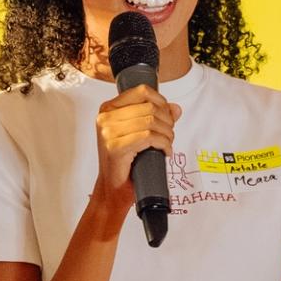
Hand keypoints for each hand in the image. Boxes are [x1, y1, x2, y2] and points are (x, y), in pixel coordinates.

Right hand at [94, 84, 180, 198]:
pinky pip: (149, 137)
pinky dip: (163, 144)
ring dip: (167, 134)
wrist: (113, 189)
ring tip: (167, 144)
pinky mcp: (116, 148)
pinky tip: (165, 151)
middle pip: (149, 107)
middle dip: (167, 121)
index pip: (141, 91)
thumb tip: (176, 108)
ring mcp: (108, 133)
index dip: (161, 102)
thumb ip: (156, 116)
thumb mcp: (139, 133)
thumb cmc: (124, 162)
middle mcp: (105, 118)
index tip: (167, 115)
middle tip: (169, 134)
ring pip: (151, 121)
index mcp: (108, 109)